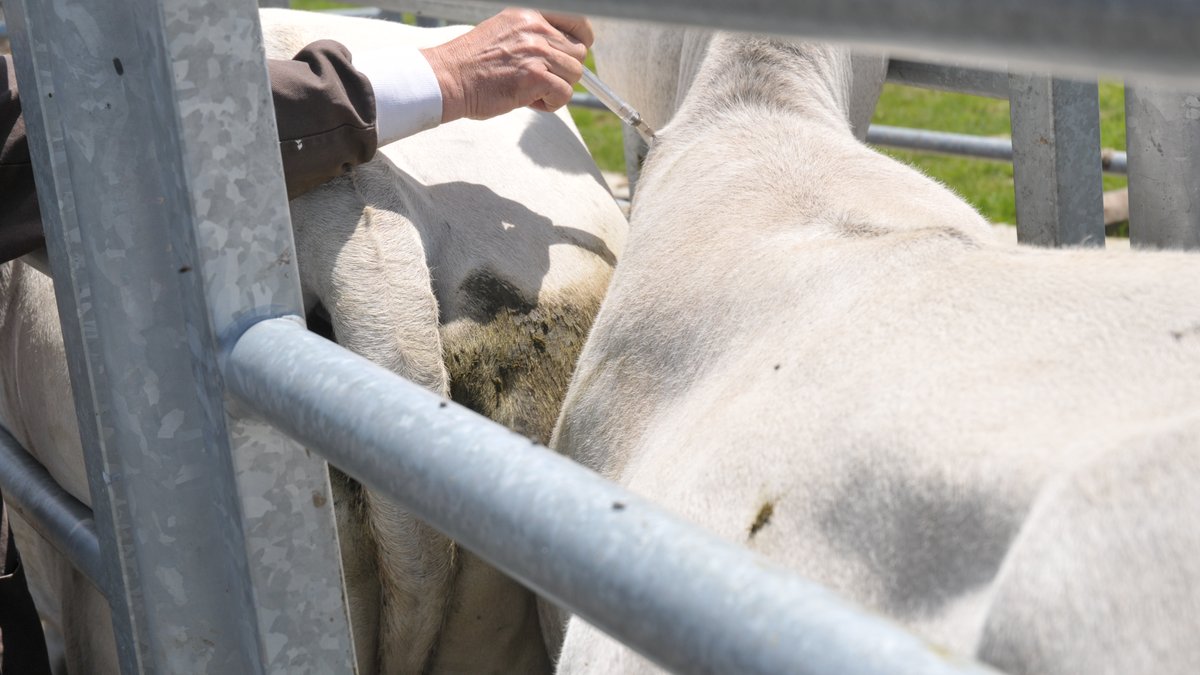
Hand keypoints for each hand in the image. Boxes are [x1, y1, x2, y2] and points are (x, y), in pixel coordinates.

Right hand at [420, 8, 593, 122]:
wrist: (447, 78)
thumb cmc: (471, 64)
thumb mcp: (504, 34)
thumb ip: (533, 37)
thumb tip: (561, 53)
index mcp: (528, 14)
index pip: (576, 20)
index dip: (581, 39)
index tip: (574, 52)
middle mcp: (536, 28)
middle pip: (578, 52)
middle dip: (564, 70)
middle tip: (540, 80)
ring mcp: (537, 51)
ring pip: (574, 74)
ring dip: (557, 88)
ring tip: (530, 91)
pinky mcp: (536, 76)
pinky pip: (564, 93)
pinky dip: (551, 103)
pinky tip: (528, 101)